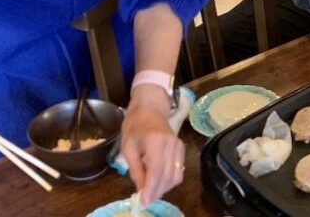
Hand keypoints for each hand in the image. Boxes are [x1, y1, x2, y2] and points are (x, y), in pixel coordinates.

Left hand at [121, 85, 183, 205]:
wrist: (150, 108)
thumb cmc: (135, 125)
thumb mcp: (128, 147)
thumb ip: (135, 168)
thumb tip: (140, 189)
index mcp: (155, 141)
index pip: (156, 170)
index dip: (151, 188)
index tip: (144, 201)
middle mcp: (171, 144)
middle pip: (168, 175)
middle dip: (157, 191)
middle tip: (145, 200)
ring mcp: (179, 146)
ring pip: (176, 175)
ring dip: (164, 188)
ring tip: (151, 192)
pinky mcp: (182, 148)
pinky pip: (179, 170)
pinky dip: (170, 180)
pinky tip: (159, 182)